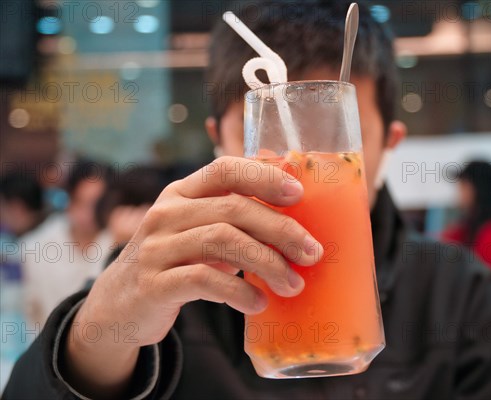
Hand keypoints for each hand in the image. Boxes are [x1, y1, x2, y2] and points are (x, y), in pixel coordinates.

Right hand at [64, 157, 322, 396]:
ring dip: (268, 263)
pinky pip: (204, 281)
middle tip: (312, 253)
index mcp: (181, 194)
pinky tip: (258, 303)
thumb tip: (298, 220)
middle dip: (280, 230)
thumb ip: (232, 220)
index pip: (224, 170)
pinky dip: (239, 292)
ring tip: (293, 284)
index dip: (263, 176)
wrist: (119, 305)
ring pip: (223, 241)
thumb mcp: (197, 232)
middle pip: (233, 209)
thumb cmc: (175, 263)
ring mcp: (156, 248)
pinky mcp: (153, 284)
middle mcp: (166, 213)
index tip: (298, 195)